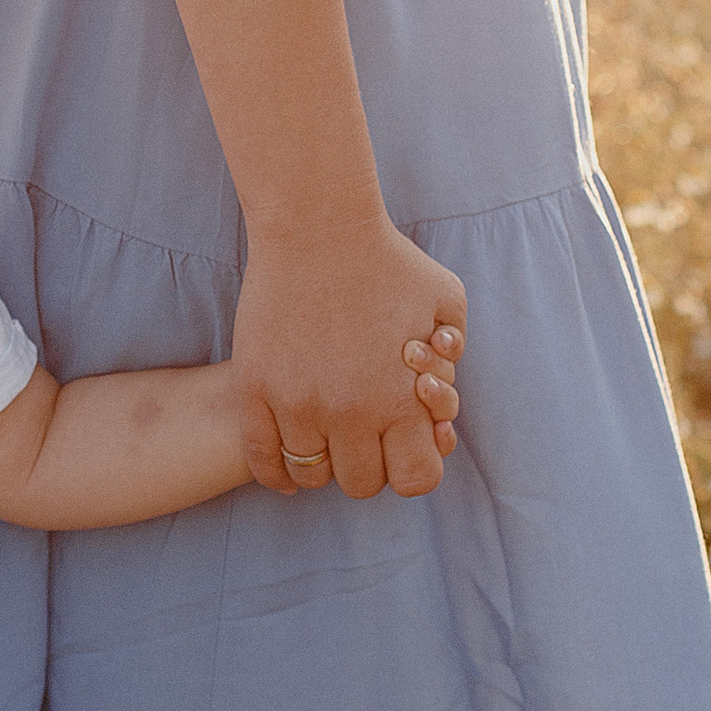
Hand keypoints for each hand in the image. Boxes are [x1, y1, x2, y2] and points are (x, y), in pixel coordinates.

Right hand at [235, 222, 470, 498]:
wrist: (318, 226)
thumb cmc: (387, 259)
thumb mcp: (446, 299)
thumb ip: (454, 350)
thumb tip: (439, 390)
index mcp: (402, 401)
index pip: (417, 479)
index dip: (414, 467)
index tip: (404, 445)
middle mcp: (351, 413)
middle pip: (362, 483)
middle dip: (368, 465)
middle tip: (362, 437)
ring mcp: (298, 405)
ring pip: (311, 474)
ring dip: (322, 465)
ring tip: (324, 439)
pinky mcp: (256, 390)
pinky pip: (264, 459)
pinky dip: (277, 471)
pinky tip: (288, 457)